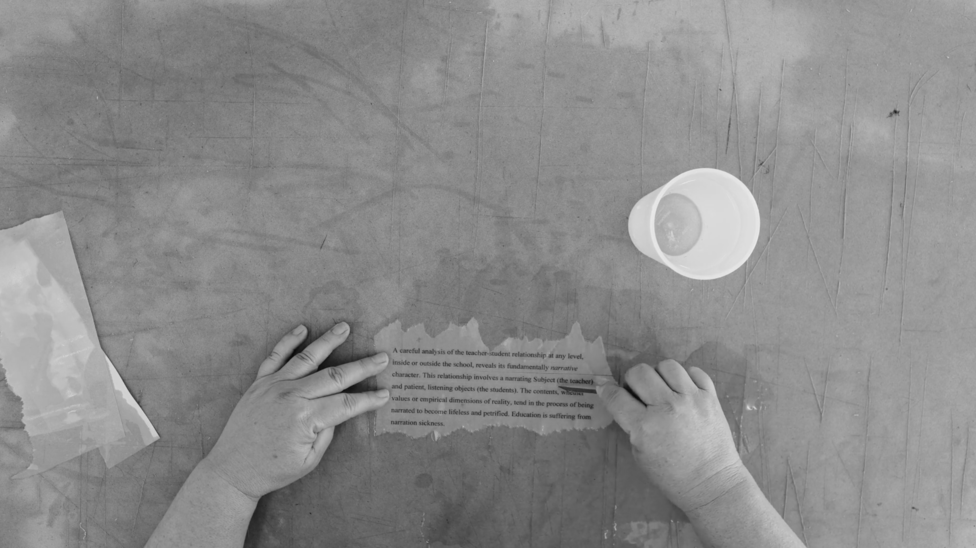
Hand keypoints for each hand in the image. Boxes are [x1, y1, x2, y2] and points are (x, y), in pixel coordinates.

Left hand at [202, 322, 389, 499]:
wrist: (231, 469)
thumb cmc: (271, 470)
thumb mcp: (308, 461)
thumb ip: (326, 434)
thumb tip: (337, 412)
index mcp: (305, 419)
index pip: (346, 404)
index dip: (368, 399)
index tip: (386, 393)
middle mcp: (291, 396)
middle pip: (334, 376)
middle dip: (362, 367)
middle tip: (382, 357)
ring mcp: (273, 386)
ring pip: (307, 358)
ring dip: (328, 341)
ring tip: (344, 327)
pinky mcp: (259, 383)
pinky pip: (275, 357)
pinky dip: (288, 341)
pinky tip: (302, 329)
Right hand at [597, 360, 745, 512]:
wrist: (711, 483)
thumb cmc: (671, 475)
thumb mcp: (640, 453)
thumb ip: (632, 424)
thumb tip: (624, 398)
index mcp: (645, 427)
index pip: (616, 397)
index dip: (605, 389)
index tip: (603, 385)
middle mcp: (668, 408)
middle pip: (639, 372)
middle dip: (632, 380)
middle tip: (637, 393)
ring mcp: (692, 399)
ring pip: (667, 365)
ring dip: (659, 375)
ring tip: (662, 389)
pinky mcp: (711, 397)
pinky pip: (695, 372)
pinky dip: (686, 378)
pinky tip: (683, 391)